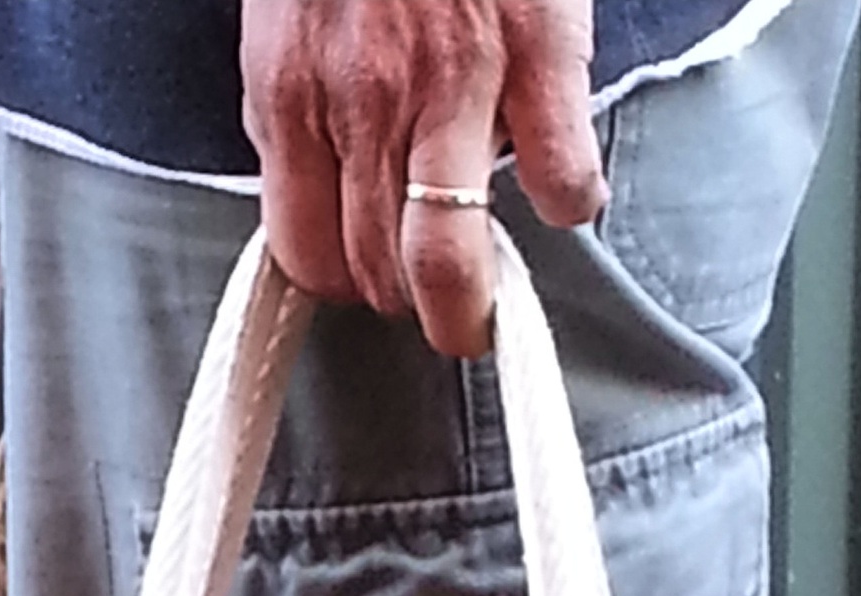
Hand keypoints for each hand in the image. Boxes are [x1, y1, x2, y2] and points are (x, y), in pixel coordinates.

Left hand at [241, 0, 606, 358]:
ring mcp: (451, 89)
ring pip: (447, 263)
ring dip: (474, 302)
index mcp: (292, 98)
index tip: (373, 279)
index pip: (305, 256)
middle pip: (377, 276)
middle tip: (440, 292)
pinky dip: (571, 204)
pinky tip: (568, 193)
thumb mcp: (290, 22)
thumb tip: (323, 188)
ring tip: (492, 300)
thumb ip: (303, 108)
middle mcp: (363, 108)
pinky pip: (559, 183)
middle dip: (410, 303)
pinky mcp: (537, 60)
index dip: (344, 284)